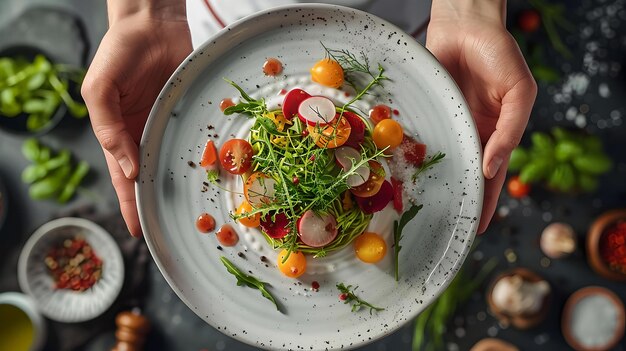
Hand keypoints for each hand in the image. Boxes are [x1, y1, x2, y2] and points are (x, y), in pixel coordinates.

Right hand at [82, 2, 191, 235]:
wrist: (153, 24)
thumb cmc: (119, 52)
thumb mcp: (100, 88)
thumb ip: (108, 127)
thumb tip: (127, 169)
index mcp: (117, 134)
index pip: (123, 178)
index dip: (130, 204)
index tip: (139, 230)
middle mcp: (143, 134)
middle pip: (150, 176)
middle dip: (158, 202)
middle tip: (172, 229)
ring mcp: (167, 125)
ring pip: (173, 162)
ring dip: (181, 184)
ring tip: (193, 211)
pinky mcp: (188, 114)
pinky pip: (194, 138)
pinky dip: (200, 156)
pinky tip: (210, 173)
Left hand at [426, 0, 536, 232]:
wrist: (466, 25)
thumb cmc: (499, 53)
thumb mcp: (519, 92)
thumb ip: (510, 129)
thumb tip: (492, 167)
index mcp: (497, 132)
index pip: (493, 175)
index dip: (487, 201)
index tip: (478, 228)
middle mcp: (471, 132)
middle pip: (464, 174)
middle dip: (458, 200)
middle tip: (447, 227)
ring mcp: (448, 123)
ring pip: (442, 160)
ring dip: (435, 182)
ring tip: (424, 208)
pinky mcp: (428, 111)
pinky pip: (422, 136)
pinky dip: (415, 155)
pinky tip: (407, 172)